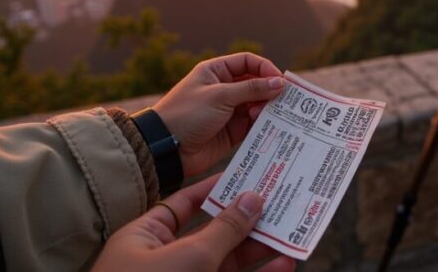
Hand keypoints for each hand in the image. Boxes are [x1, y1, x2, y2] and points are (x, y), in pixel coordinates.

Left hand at [92, 174, 295, 271]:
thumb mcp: (190, 256)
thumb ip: (225, 229)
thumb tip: (253, 198)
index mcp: (147, 237)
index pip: (187, 202)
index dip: (219, 188)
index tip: (250, 176)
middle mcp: (165, 259)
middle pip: (213, 232)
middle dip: (248, 220)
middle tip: (282, 202)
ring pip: (228, 261)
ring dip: (260, 249)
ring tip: (291, 233)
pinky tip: (283, 265)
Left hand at [154, 53, 284, 176]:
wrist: (167, 149)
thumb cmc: (187, 114)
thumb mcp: (219, 96)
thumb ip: (251, 89)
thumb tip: (280, 83)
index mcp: (216, 71)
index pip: (248, 62)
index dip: (265, 68)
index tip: (280, 81)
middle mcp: (224, 88)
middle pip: (256, 83)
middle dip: (269, 91)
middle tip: (281, 101)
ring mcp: (229, 110)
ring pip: (257, 104)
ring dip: (265, 108)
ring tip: (264, 115)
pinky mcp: (232, 131)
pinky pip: (253, 125)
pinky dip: (263, 125)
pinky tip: (269, 127)